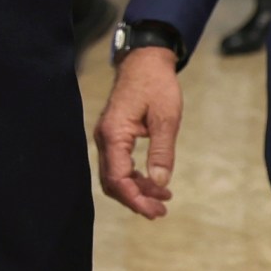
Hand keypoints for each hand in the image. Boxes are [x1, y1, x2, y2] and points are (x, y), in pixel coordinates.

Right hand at [94, 46, 180, 218]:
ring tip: (163, 198)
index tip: (156, 211)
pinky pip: (118, 164)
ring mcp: (106, 137)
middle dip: (136, 199)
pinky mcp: (113, 135)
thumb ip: (162, 151)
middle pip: (112, 182)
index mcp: (114, 134)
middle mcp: (104, 138)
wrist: (145, 59)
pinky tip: (153, 181)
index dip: (135, 199)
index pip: (118, 178)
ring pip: (114, 175)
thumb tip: (161, 183)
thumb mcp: (166, 118)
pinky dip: (134, 177)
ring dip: (136, 190)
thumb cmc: (156, 84)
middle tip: (162, 211)